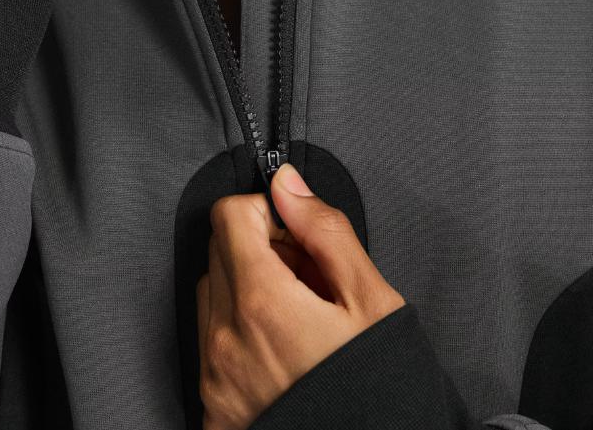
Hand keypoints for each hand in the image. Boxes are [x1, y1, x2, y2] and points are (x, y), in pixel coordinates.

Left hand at [196, 162, 406, 429]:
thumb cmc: (381, 391)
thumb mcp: (371, 301)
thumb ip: (324, 231)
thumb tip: (287, 184)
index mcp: (262, 303)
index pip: (229, 214)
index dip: (267, 213)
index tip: (296, 236)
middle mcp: (226, 340)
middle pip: (220, 252)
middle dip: (261, 250)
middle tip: (310, 281)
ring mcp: (215, 378)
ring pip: (213, 296)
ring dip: (247, 291)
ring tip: (299, 320)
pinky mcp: (214, 409)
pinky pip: (211, 345)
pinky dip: (238, 335)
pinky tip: (282, 353)